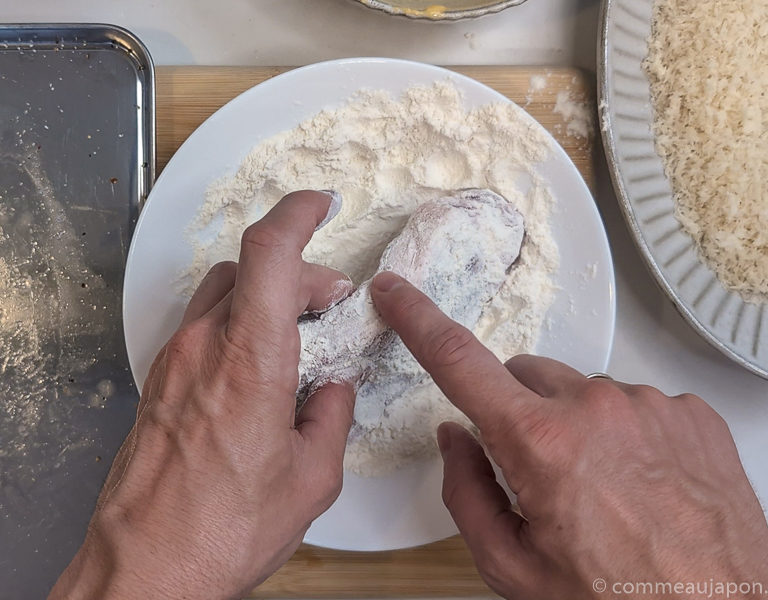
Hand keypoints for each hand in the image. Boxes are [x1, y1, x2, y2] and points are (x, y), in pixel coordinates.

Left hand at [50, 191, 355, 599]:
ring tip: (296, 335)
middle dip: (299, 273)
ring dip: (264, 296)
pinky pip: (203, 326)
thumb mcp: (310, 478)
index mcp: (251, 360)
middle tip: (331, 305)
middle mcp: (204, 346)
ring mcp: (174, 360)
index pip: (269, 251)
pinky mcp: (160, 380)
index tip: (319, 204)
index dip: (297, 213)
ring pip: (222, 291)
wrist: (144, 568)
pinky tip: (259, 366)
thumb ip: (330, 418)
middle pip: (250, 267)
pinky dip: (238, 325)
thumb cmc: (221, 529)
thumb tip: (334, 392)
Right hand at [371, 271, 767, 599]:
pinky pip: (634, 403)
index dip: (418, 320)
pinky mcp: (688, 412)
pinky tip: (642, 481)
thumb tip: (457, 439)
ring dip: (575, 423)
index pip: (459, 361)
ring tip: (602, 485)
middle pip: (524, 374)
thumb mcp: (513, 567)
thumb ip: (467, 494)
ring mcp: (648, 404)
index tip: (396, 293)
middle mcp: (595, 407)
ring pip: (581, 389)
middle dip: (517, 409)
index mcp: (539, 443)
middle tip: (538, 468)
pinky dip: (625, 431)